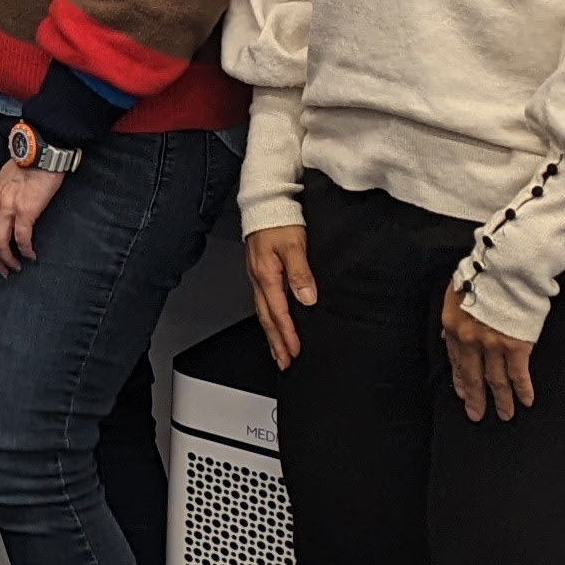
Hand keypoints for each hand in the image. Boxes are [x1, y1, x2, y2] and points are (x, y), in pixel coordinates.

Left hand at [0, 148, 67, 275]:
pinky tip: (30, 255)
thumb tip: (8, 212)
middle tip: (4, 269)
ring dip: (7, 258)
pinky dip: (25, 249)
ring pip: (0, 241)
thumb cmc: (28, 163)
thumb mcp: (6, 179)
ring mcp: (9, 207)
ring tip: (16, 266)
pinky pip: (21, 236)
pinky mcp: (26, 210)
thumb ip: (3, 195)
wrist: (40, 151)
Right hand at [245, 224, 315, 370]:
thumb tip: (306, 298)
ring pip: (263, 312)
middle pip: (267, 318)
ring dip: (272, 334)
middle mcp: (259, 279)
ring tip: (279, 351)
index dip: (288, 334)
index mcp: (267, 275)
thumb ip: (300, 272)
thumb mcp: (294, 244)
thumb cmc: (279, 220)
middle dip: (276, 343)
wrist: (265, 201)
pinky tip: (274, 322)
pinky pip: (263, 301)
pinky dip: (269, 318)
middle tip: (285, 363)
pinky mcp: (260, 271)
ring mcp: (258, 276)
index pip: (278, 313)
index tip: (296, 352)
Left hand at [439, 282, 538, 420]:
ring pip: (496, 380)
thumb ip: (453, 316)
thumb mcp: (456, 292)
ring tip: (505, 414)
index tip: (463, 393)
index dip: (460, 379)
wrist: (506, 267)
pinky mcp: (516, 347)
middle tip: (476, 415)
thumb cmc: (482, 274)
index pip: (455, 360)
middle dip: (475, 398)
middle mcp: (469, 340)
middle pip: (472, 376)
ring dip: (501, 400)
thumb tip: (446, 335)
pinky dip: (522, 389)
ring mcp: (492, 345)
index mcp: (453, 326)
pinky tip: (525, 401)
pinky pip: (518, 374)